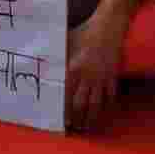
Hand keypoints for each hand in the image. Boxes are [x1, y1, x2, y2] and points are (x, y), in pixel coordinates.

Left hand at [65, 4, 126, 130]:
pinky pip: (110, 96)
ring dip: (91, 117)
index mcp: (74, 67)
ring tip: (87, 127)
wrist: (109, 25)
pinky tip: (103, 113)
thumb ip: (57, 54)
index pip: (66, 93)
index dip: (62, 107)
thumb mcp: (66, 41)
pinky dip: (107, 106)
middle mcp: (88, 75)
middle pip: (81, 102)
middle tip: (72, 128)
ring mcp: (102, 77)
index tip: (59, 118)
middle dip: (76, 117)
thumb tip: (41, 60)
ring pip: (96, 103)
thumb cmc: (84, 32)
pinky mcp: (113, 76)